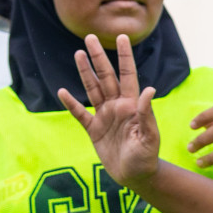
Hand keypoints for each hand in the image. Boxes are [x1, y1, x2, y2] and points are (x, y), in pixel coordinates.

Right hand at [58, 35, 160, 187]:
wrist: (135, 176)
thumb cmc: (146, 157)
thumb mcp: (149, 136)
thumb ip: (147, 113)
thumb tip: (149, 89)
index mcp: (132, 105)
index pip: (128, 75)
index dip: (125, 56)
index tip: (122, 37)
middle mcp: (117, 106)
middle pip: (106, 77)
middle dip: (99, 57)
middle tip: (89, 37)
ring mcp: (104, 116)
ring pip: (92, 89)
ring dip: (85, 72)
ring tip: (78, 54)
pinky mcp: (93, 130)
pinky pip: (80, 113)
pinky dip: (71, 103)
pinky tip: (62, 91)